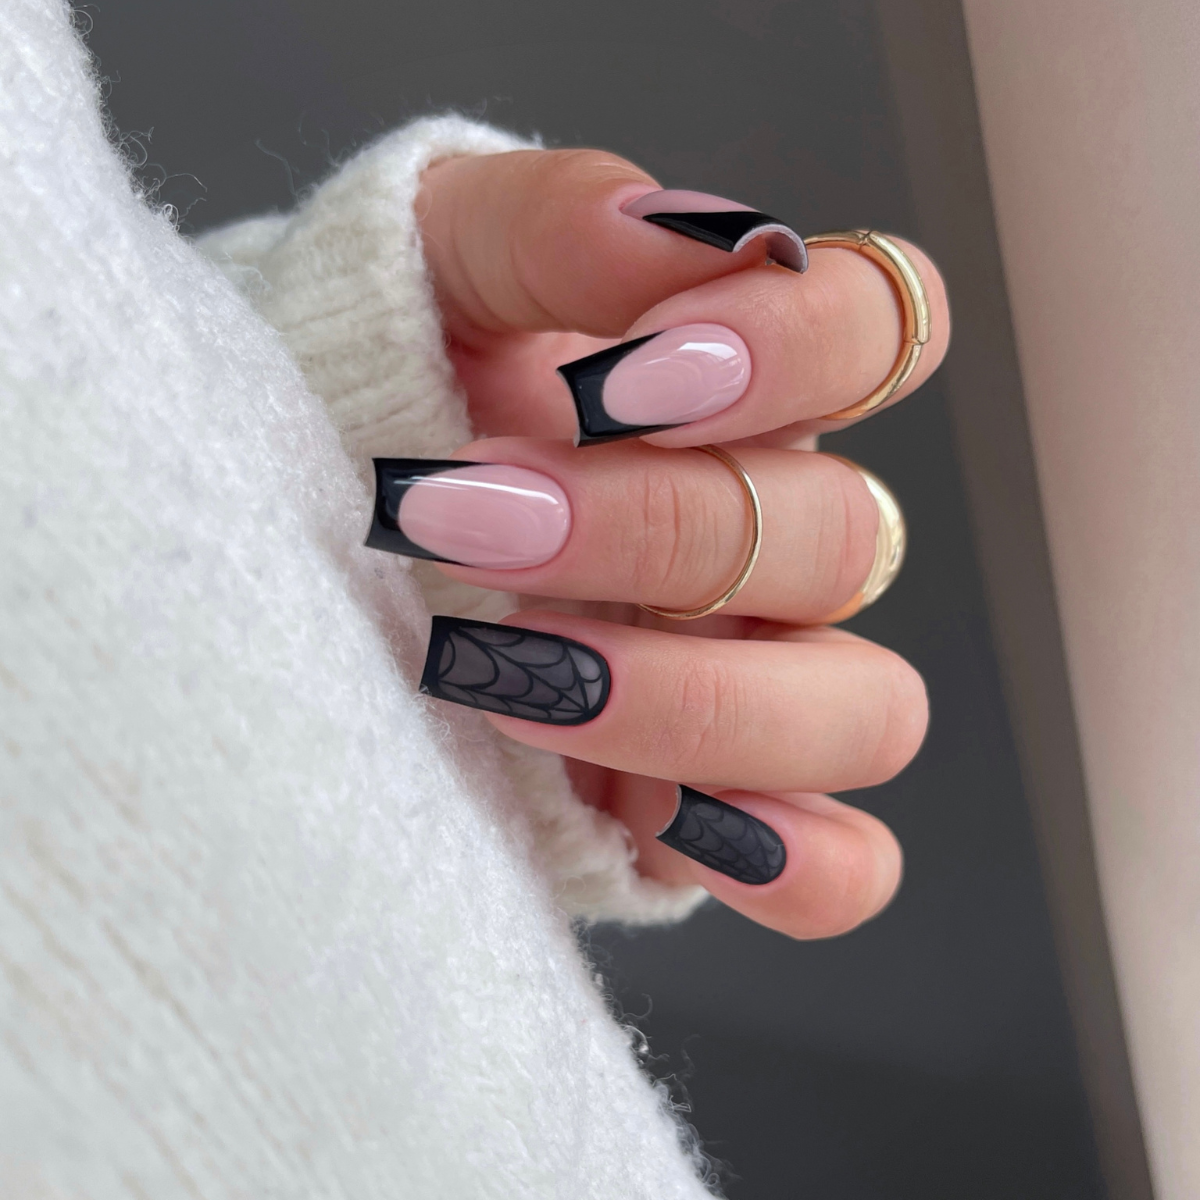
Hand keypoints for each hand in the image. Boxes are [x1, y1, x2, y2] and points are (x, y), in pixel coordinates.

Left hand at [408, 148, 948, 937]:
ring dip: (694, 700)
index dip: (798, 351)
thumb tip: (683, 242)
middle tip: (478, 524)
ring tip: (507, 675)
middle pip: (843, 542)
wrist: (299, 517)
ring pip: (863, 712)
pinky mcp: (711, 812)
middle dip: (658, 535)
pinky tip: (640, 812)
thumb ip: (557, 224)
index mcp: (744, 392)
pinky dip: (780, 860)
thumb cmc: (379, 377)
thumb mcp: (435, 263)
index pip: (885, 331)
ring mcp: (760, 683)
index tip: (621, 383)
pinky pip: (836, 869)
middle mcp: (777, 541)